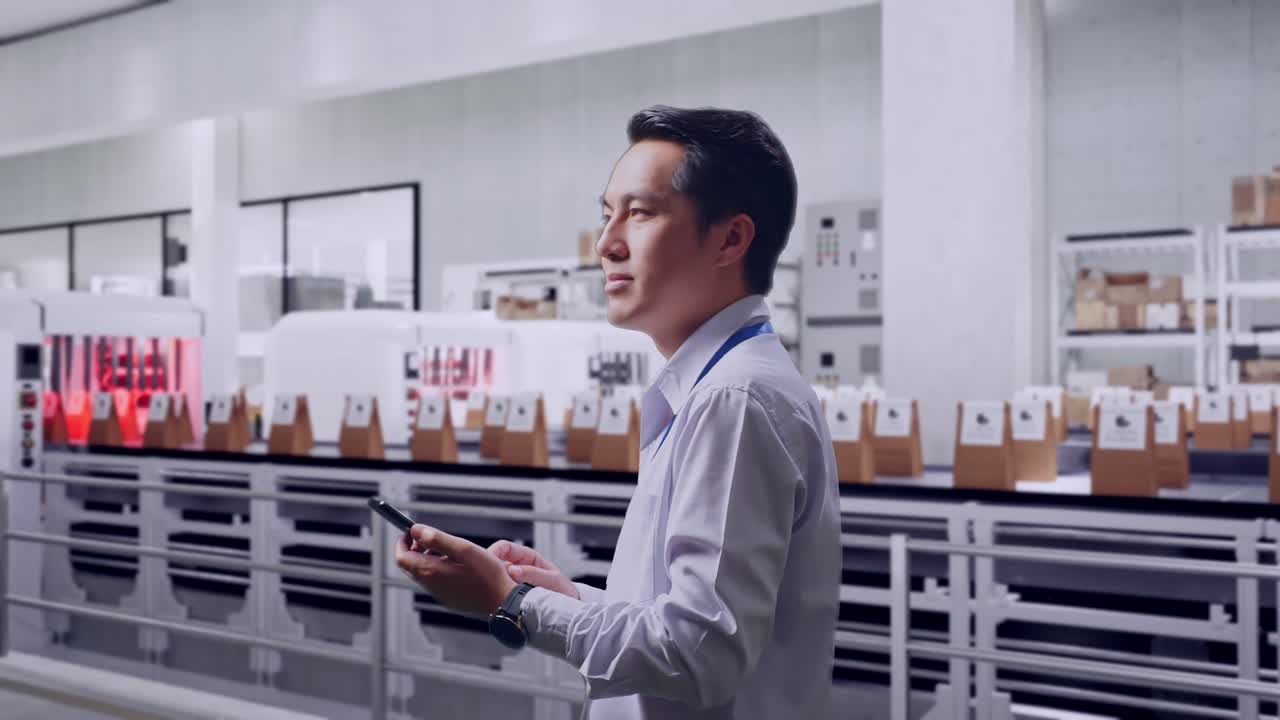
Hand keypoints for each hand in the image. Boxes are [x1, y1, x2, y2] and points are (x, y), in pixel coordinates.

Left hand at [395, 524, 515, 617]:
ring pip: (422, 574)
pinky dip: (437, 568)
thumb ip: (437, 539)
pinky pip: (434, 582)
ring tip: (445, 548)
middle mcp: (431, 586)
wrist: (502, 602)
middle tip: (426, 537)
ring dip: (426, 558)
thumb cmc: (488, 576)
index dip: (402, 542)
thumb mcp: (464, 549)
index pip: (401, 557)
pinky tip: (455, 563)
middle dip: (414, 548)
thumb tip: (416, 530)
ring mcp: (440, 594)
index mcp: (431, 572)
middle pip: (410, 566)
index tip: (410, 530)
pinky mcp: (449, 599)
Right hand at [488, 539, 579, 599]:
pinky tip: (501, 603)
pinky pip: (500, 594)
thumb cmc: (563, 592)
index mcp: (528, 558)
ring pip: (496, 580)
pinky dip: (498, 597)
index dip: (494, 552)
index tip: (488, 560)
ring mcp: (513, 583)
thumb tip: (513, 570)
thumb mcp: (552, 580)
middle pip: (496, 563)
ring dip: (495, 585)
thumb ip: (533, 574)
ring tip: (501, 594)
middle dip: (491, 570)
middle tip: (489, 580)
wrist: (568, 612)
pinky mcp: (510, 597)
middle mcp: (518, 569)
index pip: (505, 548)